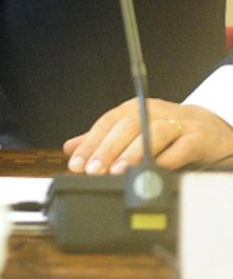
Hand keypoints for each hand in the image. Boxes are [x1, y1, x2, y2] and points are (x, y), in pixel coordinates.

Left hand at [64, 97, 232, 173]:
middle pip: (126, 127)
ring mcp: (177, 122)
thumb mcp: (133, 132)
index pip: (106, 123)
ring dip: (132, 153)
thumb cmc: (167, 132)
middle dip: (106, 150)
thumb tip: (71, 148)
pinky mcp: (198, 137)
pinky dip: (166, 159)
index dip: (90, 143)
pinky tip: (153, 170)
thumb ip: (103, 140)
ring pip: (152, 133)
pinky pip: (181, 147)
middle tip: (93, 170)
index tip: (77, 163)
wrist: (208, 130)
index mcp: (133, 108)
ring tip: (117, 171)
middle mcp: (153, 111)